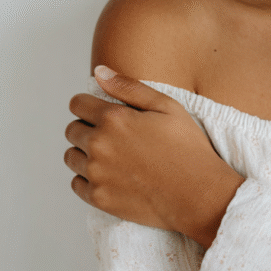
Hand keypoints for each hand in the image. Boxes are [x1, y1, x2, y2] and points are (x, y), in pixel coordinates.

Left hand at [65, 65, 242, 238]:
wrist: (199, 195)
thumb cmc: (188, 149)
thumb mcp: (167, 107)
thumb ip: (129, 87)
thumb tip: (99, 72)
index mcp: (113, 119)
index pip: (77, 104)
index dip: (89, 106)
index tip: (102, 115)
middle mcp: (99, 145)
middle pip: (72, 130)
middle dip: (87, 130)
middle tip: (114, 139)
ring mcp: (97, 173)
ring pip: (71, 157)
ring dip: (85, 155)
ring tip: (112, 159)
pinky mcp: (99, 198)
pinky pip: (76, 184)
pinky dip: (88, 180)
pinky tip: (110, 178)